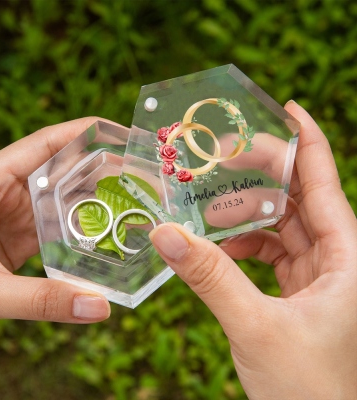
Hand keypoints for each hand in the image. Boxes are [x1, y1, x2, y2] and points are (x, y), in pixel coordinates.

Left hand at [0, 117, 111, 330]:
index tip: (120, 132)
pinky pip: (53, 223)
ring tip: (130, 202)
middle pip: (59, 168)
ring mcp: (9, 212)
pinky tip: (103, 232)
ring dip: (92, 200)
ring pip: (60, 197)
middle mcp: (0, 189)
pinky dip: (78, 226)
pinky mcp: (14, 234)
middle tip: (139, 175)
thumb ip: (40, 300)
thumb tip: (99, 308)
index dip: (83, 132)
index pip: (44, 144)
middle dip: (99, 170)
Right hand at [150, 101, 356, 398]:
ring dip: (246, 214)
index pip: (325, 182)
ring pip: (282, 224)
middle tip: (224, 157)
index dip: (308, 140)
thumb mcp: (255, 326)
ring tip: (210, 209)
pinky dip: (244, 244)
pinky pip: (271, 250)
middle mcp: (337, 258)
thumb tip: (164, 234)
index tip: (287, 108)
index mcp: (347, 257)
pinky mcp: (299, 288)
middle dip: (262, 174)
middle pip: (299, 197)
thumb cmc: (308, 388)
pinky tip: (219, 248)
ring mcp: (317, 273)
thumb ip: (209, 278)